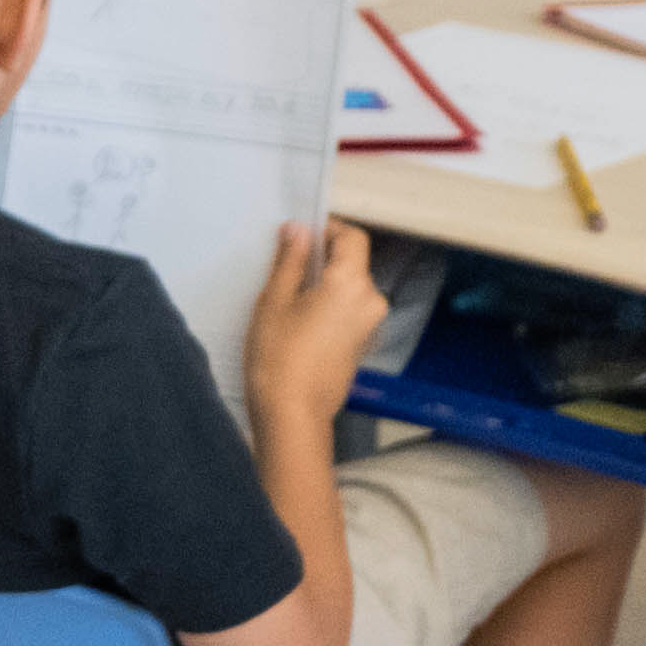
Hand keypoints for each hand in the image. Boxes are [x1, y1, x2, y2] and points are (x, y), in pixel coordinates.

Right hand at [248, 217, 383, 423]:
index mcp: (351, 284)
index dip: (328, 229)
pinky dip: (330, 305)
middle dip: (322, 258)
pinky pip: (349, 310)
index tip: (299, 235)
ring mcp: (370, 325)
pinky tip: (300, 322)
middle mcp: (370, 300)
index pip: (352, 237)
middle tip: (285, 267)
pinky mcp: (363, 343)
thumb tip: (298, 230)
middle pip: (352, 263)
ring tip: (288, 298)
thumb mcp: (275, 301)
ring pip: (350, 287)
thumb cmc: (279, 358)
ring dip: (324, 283)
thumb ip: (290, 261)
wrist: (293, 416)